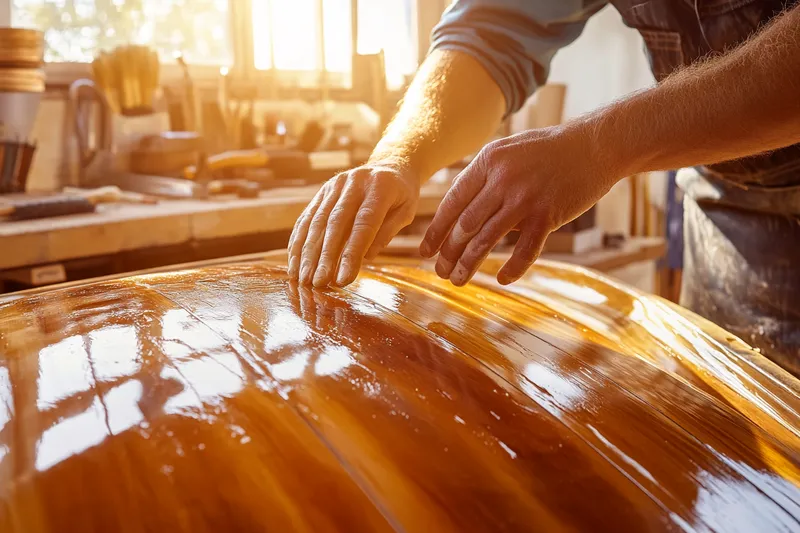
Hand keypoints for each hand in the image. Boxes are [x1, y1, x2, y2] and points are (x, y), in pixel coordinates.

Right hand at [288, 161, 419, 286]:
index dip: (351, 254)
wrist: (390, 164)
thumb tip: (364, 258)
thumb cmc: (401, 195)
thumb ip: (386, 232)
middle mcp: (354, 182)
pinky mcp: (323, 191)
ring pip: (316, 221)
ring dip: (307, 253)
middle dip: (324, 257)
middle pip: (335, 224)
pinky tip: (294, 262)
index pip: (364, 224)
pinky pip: (307, 217)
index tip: (343, 280)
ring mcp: (335, 185)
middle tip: (318, 284)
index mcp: (380, 187)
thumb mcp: (405, 212)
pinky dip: (298, 241)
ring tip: (303, 279)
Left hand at [419, 125, 616, 285]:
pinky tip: (501, 279)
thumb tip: (461, 213)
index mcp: (488, 162)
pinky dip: (512, 268)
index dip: (436, 230)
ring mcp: (525, 198)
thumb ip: (485, 177)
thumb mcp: (509, 151)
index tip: (426, 252)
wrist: (595, 144)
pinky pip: (525, 250)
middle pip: (465, 225)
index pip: (452, 202)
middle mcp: (502, 180)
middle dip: (449, 253)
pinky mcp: (548, 215)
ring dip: (468, 264)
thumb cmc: (549, 151)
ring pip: (487, 240)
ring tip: (458, 280)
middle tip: (440, 272)